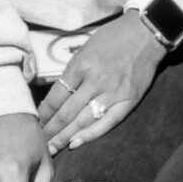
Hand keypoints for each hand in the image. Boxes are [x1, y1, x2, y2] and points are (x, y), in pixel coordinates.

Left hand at [39, 14, 166, 154]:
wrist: (146, 33)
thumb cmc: (113, 37)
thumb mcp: (85, 48)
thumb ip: (73, 72)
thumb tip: (58, 96)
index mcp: (81, 66)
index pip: (56, 97)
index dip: (44, 113)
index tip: (36, 122)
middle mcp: (95, 82)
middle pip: (66, 113)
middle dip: (50, 130)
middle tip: (38, 142)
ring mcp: (113, 93)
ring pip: (83, 121)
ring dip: (65, 137)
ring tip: (52, 149)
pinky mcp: (129, 101)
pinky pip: (107, 123)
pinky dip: (90, 135)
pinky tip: (76, 144)